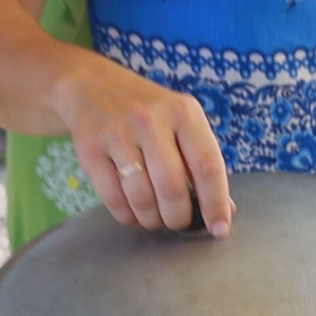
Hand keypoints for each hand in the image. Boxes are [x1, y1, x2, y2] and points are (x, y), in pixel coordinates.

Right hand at [54, 56, 232, 236]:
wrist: (93, 86)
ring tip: (155, 218)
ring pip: (141, 197)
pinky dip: (127, 216)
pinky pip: (113, 199)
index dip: (215, 203)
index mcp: (184, 112)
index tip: (219, 229)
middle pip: (172, 187)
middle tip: (177, 222)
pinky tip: (133, 213)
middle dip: (178, 217)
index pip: (207, 166)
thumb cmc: (149, 114)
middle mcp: (151, 120)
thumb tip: (225, 211)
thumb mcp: (182, 124)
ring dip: (152, 220)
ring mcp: (117, 133)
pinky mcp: (90, 148)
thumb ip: (202, 164)